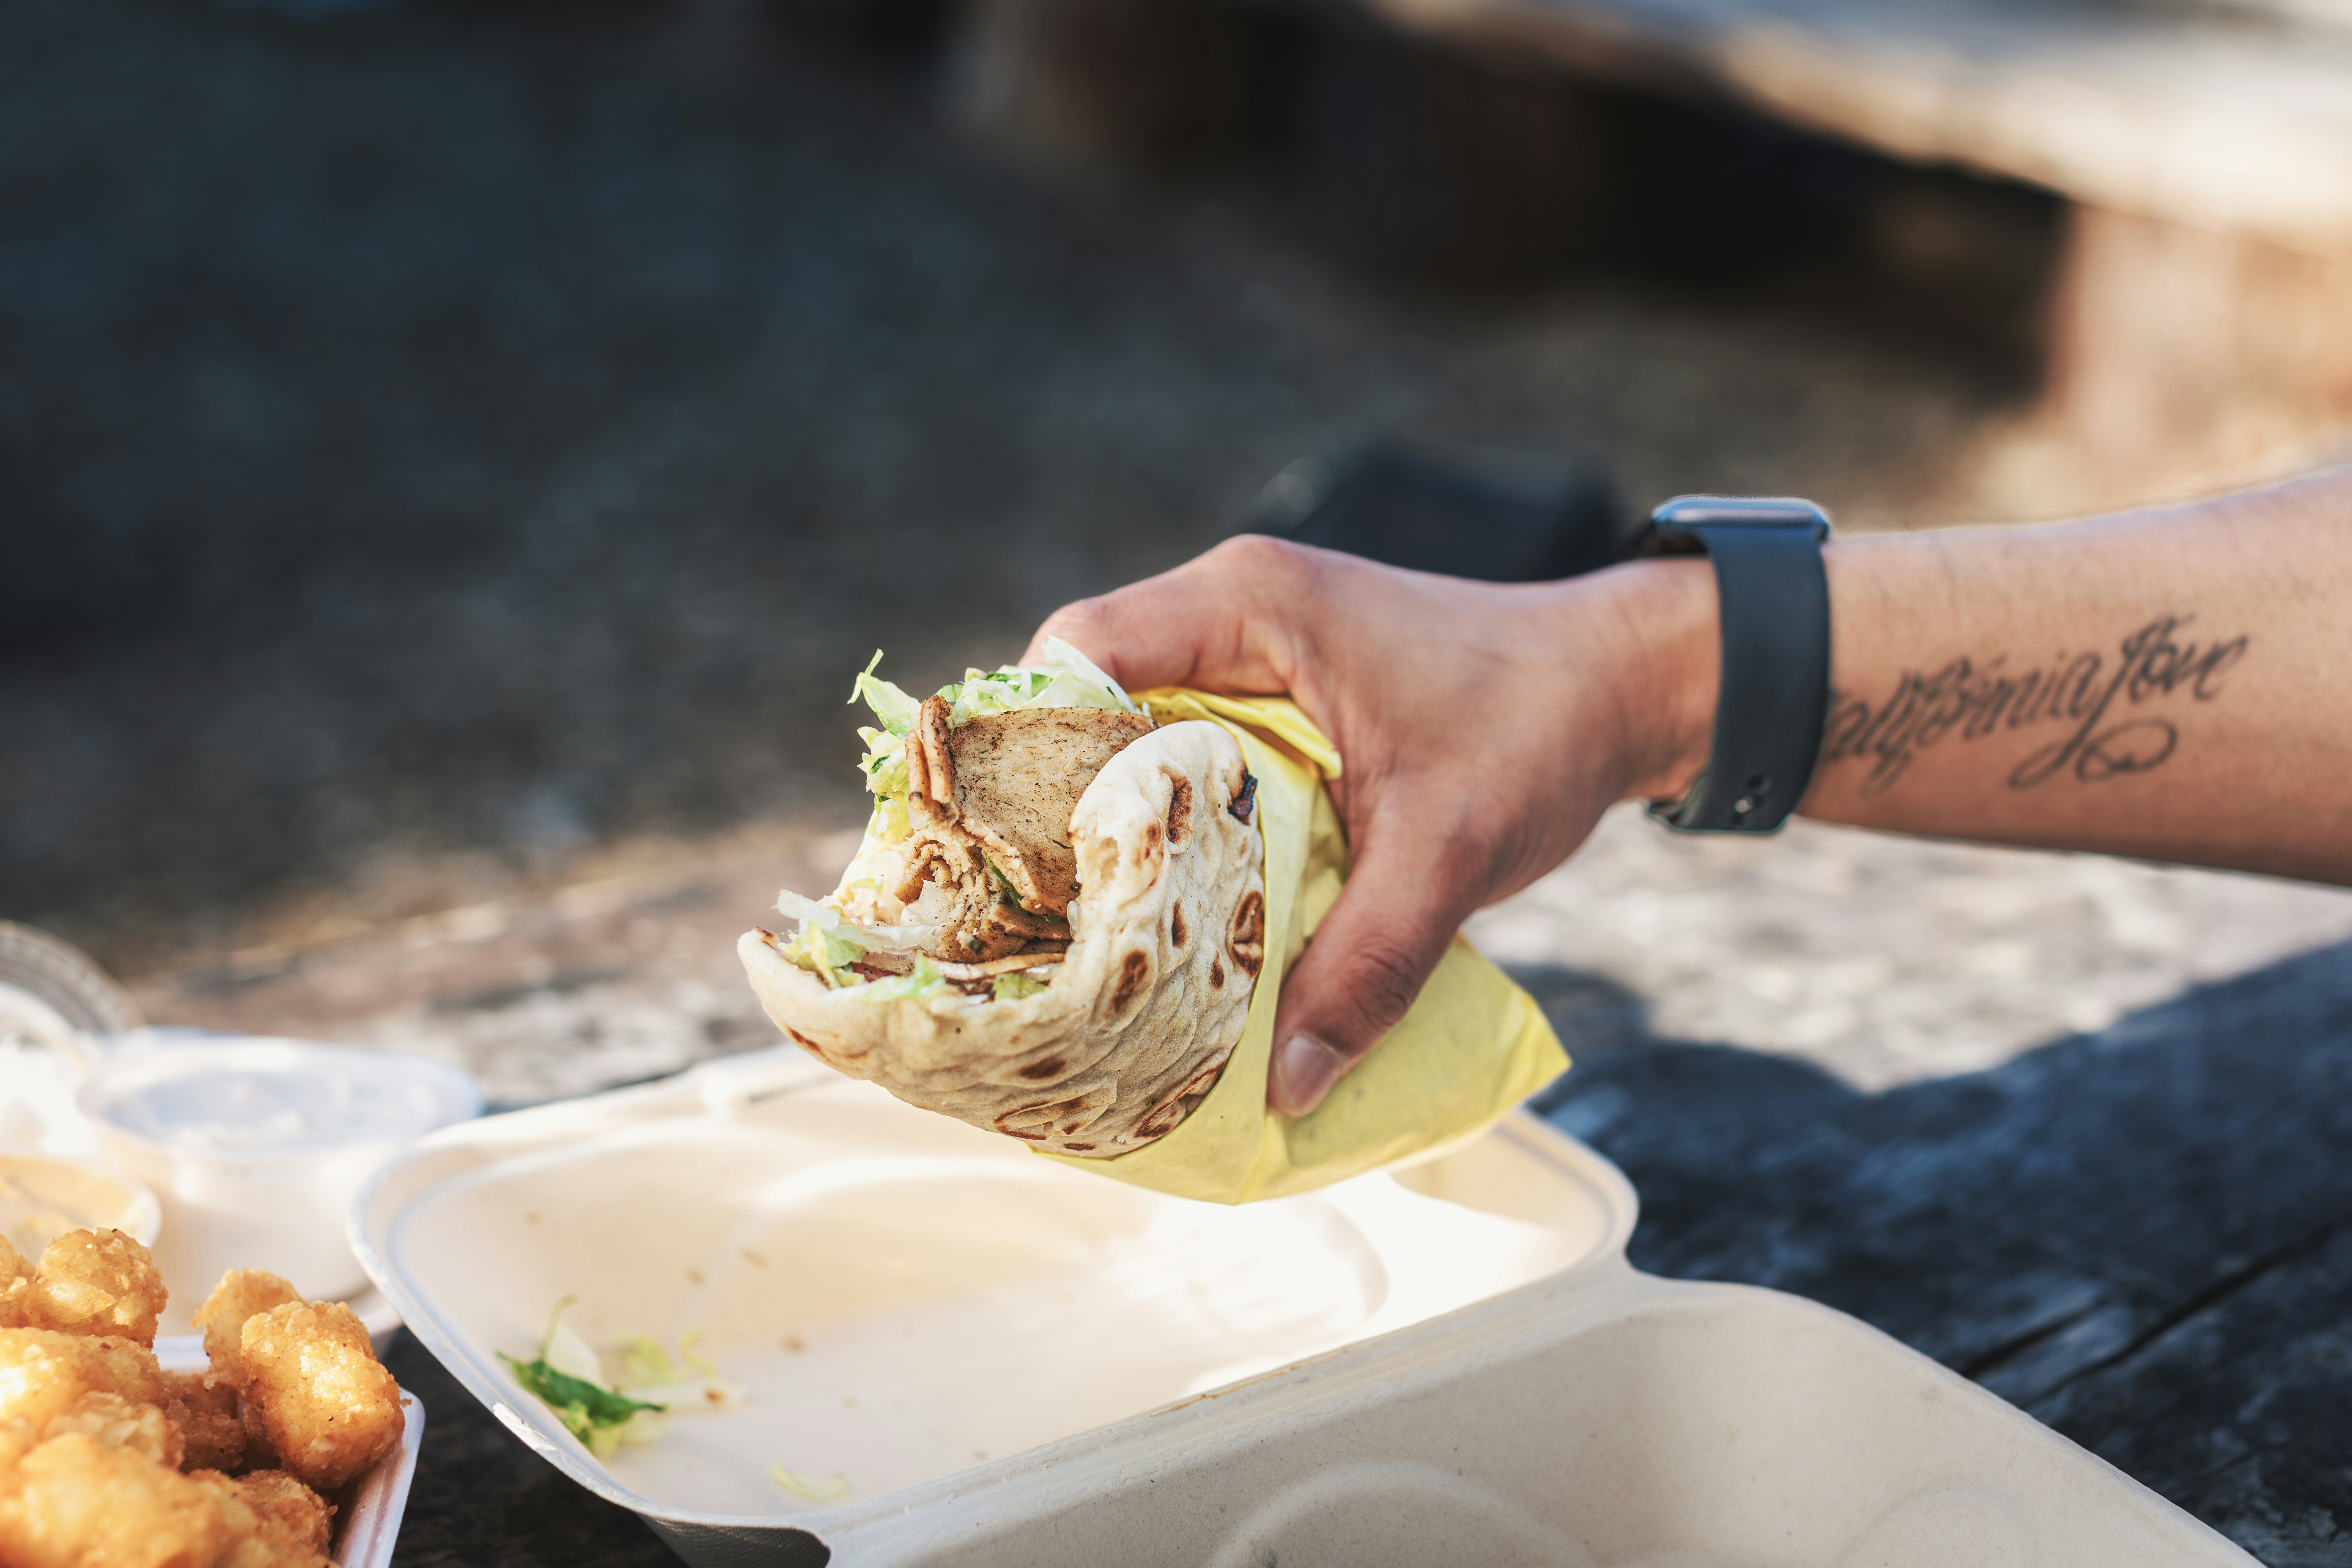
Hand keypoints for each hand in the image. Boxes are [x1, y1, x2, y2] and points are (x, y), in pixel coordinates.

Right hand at [1024, 536, 1715, 1114]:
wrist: (1619, 686)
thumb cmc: (1541, 727)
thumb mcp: (1451, 851)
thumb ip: (1369, 966)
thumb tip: (1290, 1088)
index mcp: (1248, 604)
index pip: (1081, 650)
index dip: (1033, 750)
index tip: (1021, 861)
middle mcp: (1228, 616)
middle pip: (1085, 701)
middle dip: (1055, 809)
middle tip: (1036, 924)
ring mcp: (1247, 658)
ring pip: (1128, 739)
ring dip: (1109, 827)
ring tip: (1082, 934)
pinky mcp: (1272, 703)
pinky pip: (1185, 761)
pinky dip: (1168, 831)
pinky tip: (1162, 913)